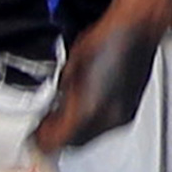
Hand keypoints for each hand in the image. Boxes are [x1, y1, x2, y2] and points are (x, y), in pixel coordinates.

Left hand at [37, 14, 160, 152]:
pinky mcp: (129, 110)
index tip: (33, 135)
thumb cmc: (106, 39)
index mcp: (89, 107)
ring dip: (74, 132)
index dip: (42, 139)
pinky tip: (82, 111)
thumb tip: (52, 109)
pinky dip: (89, 124)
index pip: (59, 138)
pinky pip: (104, 128)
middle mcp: (108, 117)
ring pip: (91, 137)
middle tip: (43, 128)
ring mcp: (122, 115)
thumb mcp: (70, 67)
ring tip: (61, 118)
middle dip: (57, 137)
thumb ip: (59, 94)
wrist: (137, 28)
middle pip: (75, 142)